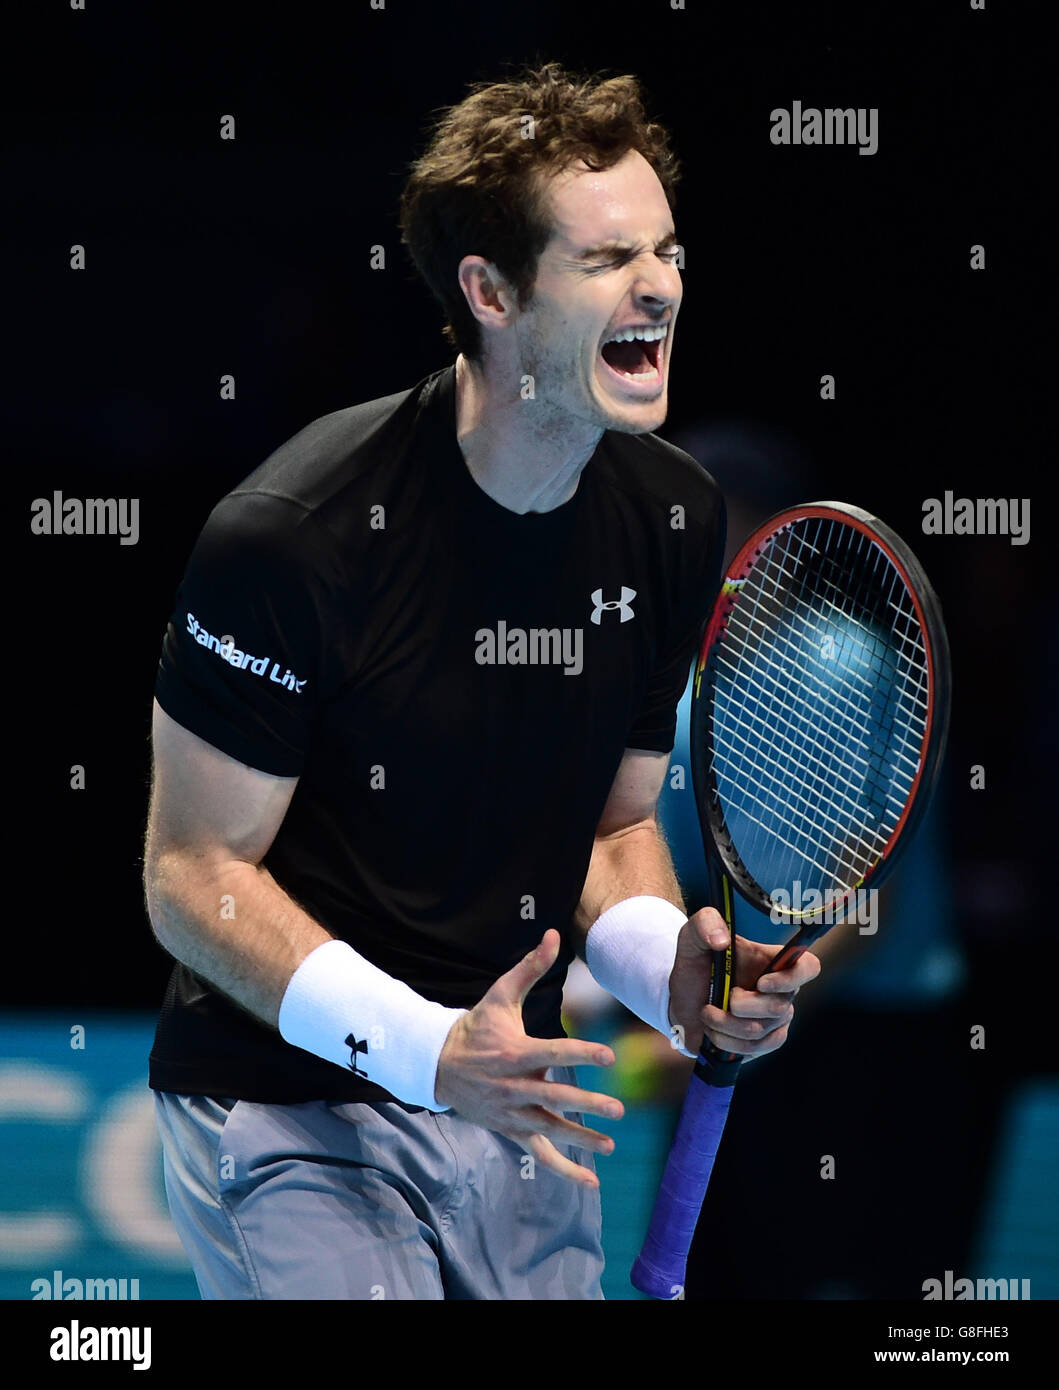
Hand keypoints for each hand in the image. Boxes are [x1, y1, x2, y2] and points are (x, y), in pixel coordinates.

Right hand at [434, 929, 623, 1187]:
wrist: (436, 1065)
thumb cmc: (476, 1027)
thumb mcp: (500, 995)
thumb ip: (529, 968)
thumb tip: (553, 934)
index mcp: (514, 1052)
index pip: (553, 1052)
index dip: (581, 1052)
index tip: (609, 1055)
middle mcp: (513, 1086)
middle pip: (553, 1097)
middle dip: (586, 1103)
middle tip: (618, 1109)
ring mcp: (511, 1112)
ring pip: (548, 1129)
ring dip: (580, 1138)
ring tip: (610, 1145)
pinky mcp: (511, 1130)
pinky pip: (540, 1152)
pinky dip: (564, 1169)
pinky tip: (590, 1182)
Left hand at [667, 907, 820, 1058]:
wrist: (682, 1000)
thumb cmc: (696, 964)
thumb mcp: (693, 936)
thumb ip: (705, 924)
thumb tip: (721, 940)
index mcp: (773, 961)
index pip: (808, 967)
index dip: (792, 978)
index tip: (761, 983)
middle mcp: (781, 990)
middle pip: (779, 1006)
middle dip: (741, 1006)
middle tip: (720, 998)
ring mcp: (775, 1019)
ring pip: (762, 1030)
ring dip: (726, 1024)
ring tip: (707, 1013)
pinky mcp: (764, 1042)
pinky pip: (754, 1048)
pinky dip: (727, 1042)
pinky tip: (713, 1031)